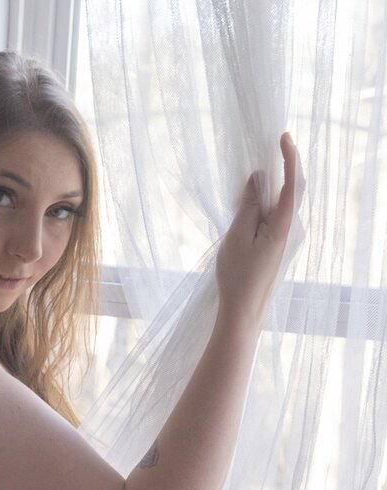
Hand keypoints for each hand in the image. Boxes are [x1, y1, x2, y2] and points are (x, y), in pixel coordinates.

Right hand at [216, 133, 305, 328]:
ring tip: (252, 179)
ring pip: (282, 203)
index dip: (290, 157)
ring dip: (270, 187)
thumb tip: (257, 178)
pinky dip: (266, 203)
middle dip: (283, 167)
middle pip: (292, 190)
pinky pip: (276, 216)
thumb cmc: (237, 276)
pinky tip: (251, 203)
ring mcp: (286, 239)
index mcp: (283, 225)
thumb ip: (249, 205)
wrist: (243, 311)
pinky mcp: (278, 246)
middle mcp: (291, 229)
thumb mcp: (237, 236)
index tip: (283, 137)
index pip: (293, 183)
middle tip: (269, 149)